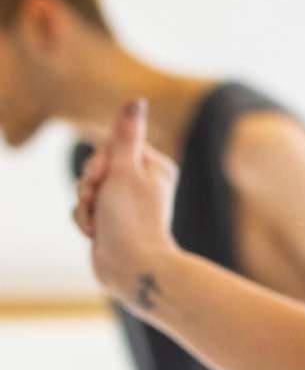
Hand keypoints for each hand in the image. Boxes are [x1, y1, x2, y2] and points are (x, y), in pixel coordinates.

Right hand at [73, 98, 179, 310]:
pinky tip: (94, 233)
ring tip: (96, 221)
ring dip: (84, 204)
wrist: (132, 269)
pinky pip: (85, 210)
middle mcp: (143, 184)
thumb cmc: (131, 219)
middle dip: (88, 182)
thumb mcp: (125, 170)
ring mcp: (126, 205)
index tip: (104, 177)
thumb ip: (126, 135)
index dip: (100, 161)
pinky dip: (85, 220)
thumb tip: (136, 100)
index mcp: (154, 166)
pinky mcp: (112, 222)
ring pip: (87, 189)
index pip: (111, 145)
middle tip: (96, 199)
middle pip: (97, 166)